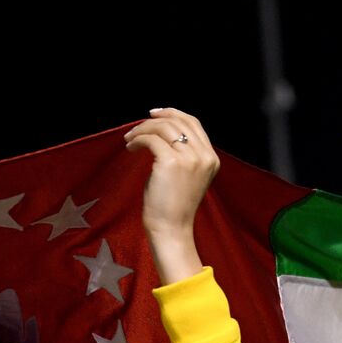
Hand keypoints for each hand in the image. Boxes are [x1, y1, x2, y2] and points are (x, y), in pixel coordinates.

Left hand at [124, 108, 219, 284]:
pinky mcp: (171, 162)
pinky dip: (138, 140)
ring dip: (142, 130)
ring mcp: (190, 158)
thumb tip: (162, 131)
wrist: (172, 230)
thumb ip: (184, 155)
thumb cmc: (174, 207)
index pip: (194, 124)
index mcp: (211, 158)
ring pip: (163, 128)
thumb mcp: (187, 176)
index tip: (154, 114)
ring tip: (130, 140)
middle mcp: (204, 156)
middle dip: (154, 120)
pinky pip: (151, 139)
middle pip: (178, 121)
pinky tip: (130, 148)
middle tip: (136, 128)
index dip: (173, 113)